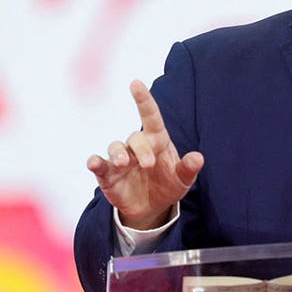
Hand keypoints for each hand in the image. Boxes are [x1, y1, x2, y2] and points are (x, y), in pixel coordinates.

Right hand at [86, 80, 204, 229]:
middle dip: (141, 149)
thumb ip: (188, 169)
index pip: (150, 115)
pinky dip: (95, 162)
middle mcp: (137, 146)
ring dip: (118, 153)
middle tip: (148, 164)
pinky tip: (94, 163)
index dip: (143, 99)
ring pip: (115, 147)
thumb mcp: (182, 179)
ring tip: (124, 163)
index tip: (135, 83)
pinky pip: (99, 164)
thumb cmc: (168, 185)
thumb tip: (198, 158)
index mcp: (157, 140)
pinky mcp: (108, 174)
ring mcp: (121, 159)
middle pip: (136, 138)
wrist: (151, 208)